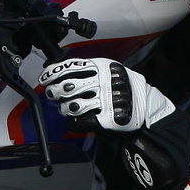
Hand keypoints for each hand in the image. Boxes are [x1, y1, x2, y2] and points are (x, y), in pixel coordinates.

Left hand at [39, 57, 175, 131]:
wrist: (146, 107)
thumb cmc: (123, 89)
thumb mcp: (107, 71)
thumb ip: (86, 70)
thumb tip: (57, 71)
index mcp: (102, 67)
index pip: (70, 67)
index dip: (53, 73)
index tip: (44, 78)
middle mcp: (103, 82)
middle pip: (67, 87)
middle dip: (55, 92)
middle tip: (53, 95)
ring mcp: (105, 100)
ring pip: (71, 105)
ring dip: (65, 108)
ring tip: (68, 108)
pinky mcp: (107, 118)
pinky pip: (81, 122)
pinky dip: (74, 122)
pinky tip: (76, 119)